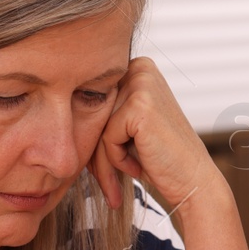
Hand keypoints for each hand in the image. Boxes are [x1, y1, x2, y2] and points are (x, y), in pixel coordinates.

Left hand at [90, 56, 226, 214]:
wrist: (194, 182)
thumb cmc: (159, 159)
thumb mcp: (127, 126)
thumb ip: (102, 111)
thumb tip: (54, 105)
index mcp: (137, 67)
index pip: (93, 100)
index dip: (93, 135)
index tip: (99, 166)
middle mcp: (140, 68)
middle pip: (93, 112)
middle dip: (95, 151)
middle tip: (107, 183)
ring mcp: (141, 84)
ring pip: (96, 126)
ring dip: (104, 160)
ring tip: (126, 176)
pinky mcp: (140, 105)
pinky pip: (106, 137)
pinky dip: (117, 159)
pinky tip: (138, 168)